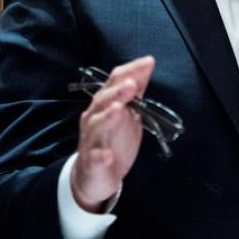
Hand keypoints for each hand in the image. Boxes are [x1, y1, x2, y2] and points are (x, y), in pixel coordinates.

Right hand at [71, 56, 154, 212]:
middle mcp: (94, 118)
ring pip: (96, 126)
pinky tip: (108, 155)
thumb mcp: (127, 113)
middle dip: (117, 91)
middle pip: (102, 101)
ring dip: (107, 117)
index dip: (130, 72)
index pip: (114, 82)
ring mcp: (91, 140)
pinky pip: (94, 159)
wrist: (94, 176)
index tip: (148, 62)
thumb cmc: (112, 140)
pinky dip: (100, 156)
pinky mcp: (91, 163)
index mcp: (104, 104)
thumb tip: (146, 66)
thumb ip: (134, 92)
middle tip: (132, 84)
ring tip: (118, 109)